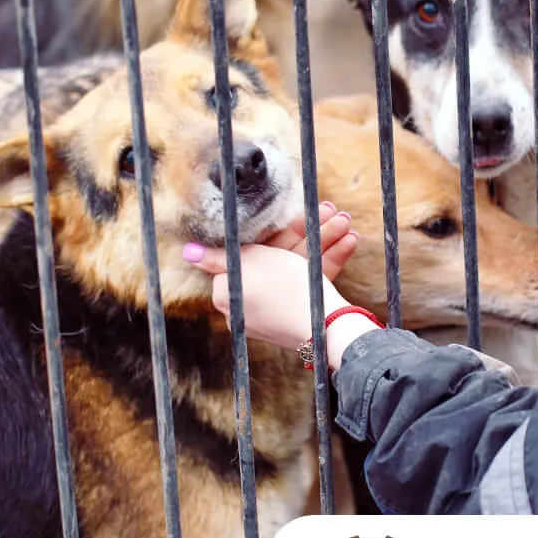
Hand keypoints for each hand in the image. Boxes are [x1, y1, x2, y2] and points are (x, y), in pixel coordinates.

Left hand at [182, 202, 358, 349]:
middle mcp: (252, 302)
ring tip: (346, 221)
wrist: (324, 327)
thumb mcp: (249, 262)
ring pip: (300, 265)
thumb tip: (188, 252)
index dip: (277, 229)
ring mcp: (278, 308)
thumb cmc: (281, 288)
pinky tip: (349, 242)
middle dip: (308, 231)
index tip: (296, 214)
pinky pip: (312, 281)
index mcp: (230, 292)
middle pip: (278, 256)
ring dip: (324, 239)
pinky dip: (329, 261)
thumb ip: (218, 256)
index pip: (250, 253)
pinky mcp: (301, 313)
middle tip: (330, 210)